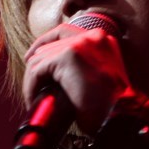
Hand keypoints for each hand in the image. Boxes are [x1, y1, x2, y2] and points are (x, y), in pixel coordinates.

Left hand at [21, 22, 136, 133]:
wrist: (118, 117)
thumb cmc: (109, 104)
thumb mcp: (100, 74)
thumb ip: (84, 60)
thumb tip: (49, 60)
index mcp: (101, 39)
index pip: (63, 32)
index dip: (44, 43)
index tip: (32, 57)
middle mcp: (92, 36)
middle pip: (49, 45)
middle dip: (36, 65)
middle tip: (31, 84)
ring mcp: (80, 44)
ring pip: (40, 58)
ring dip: (32, 80)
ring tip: (33, 96)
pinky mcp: (67, 56)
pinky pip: (37, 69)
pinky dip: (31, 85)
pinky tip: (33, 98)